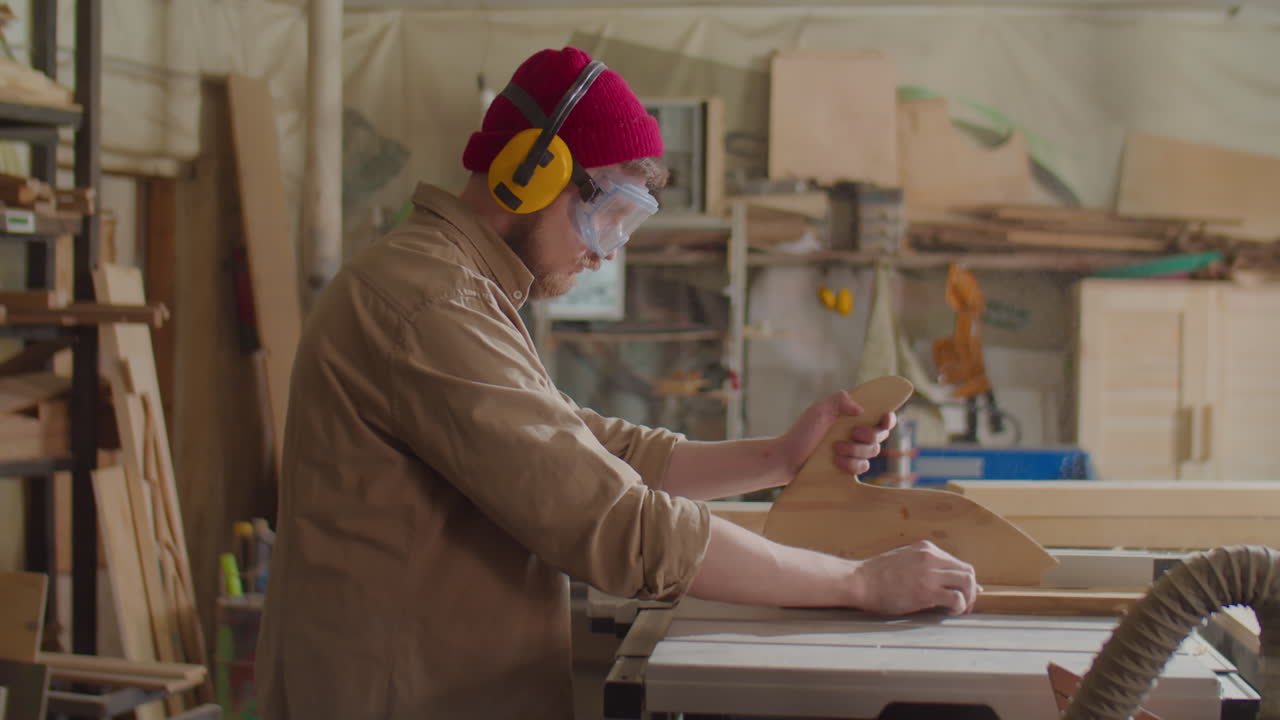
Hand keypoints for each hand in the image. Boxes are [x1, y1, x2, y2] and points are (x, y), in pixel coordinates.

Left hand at [777, 391, 896, 476]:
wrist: (788, 458)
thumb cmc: (802, 432)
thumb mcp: (819, 411)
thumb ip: (839, 400)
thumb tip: (861, 409)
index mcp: (851, 418)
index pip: (879, 417)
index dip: (888, 418)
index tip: (885, 419)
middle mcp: (855, 434)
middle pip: (879, 435)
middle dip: (869, 435)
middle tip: (853, 433)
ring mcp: (853, 452)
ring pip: (872, 452)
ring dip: (855, 450)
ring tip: (836, 449)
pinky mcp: (849, 467)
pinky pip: (862, 467)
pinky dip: (851, 464)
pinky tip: (837, 462)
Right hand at [845, 540, 980, 615]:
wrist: (859, 581)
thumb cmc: (877, 575)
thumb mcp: (904, 560)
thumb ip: (925, 566)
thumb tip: (944, 579)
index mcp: (926, 549)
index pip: (957, 563)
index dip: (964, 581)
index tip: (963, 594)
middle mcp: (931, 557)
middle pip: (968, 571)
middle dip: (971, 590)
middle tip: (965, 605)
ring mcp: (929, 573)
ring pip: (967, 582)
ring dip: (968, 598)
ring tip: (959, 610)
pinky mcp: (926, 591)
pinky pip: (956, 598)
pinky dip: (959, 607)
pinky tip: (948, 612)